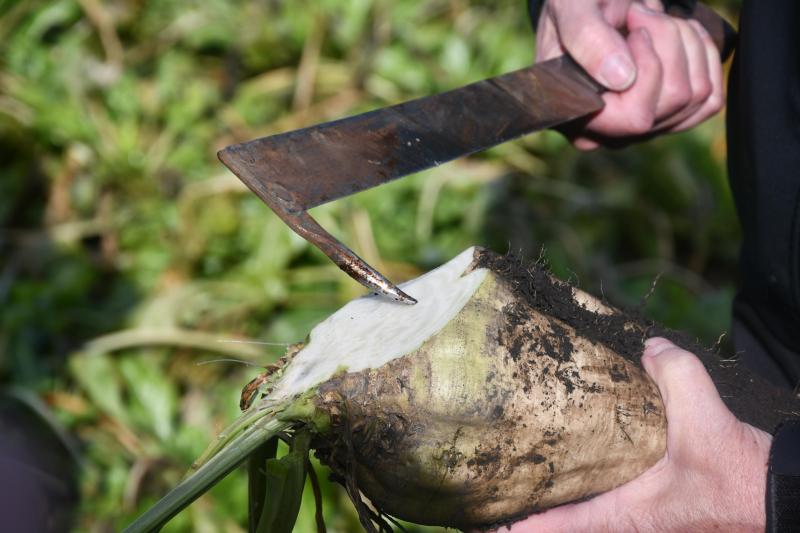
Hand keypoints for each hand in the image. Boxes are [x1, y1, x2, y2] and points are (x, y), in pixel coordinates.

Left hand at [500, 337, 771, 532]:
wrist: (777, 495)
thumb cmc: (738, 475)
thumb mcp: (706, 418)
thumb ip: (675, 375)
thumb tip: (649, 348)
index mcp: (628, 514)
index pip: (562, 527)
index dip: (521, 527)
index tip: (486, 524)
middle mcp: (630, 523)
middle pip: (568, 524)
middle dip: (534, 511)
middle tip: (499, 491)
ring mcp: (644, 520)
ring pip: (589, 515)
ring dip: (562, 503)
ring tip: (530, 477)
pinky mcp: (658, 511)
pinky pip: (610, 504)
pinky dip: (589, 491)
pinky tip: (586, 465)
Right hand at [536, 0, 724, 148]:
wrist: (585, 8)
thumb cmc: (572, 8)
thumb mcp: (569, 10)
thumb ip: (587, 39)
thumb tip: (622, 78)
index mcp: (580, 119)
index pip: (636, 116)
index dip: (649, 68)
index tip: (634, 29)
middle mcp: (613, 134)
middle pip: (674, 99)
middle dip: (669, 41)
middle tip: (642, 11)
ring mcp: (644, 129)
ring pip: (697, 96)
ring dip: (687, 43)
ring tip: (657, 18)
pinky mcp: (669, 117)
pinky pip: (709, 101)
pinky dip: (705, 57)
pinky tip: (682, 34)